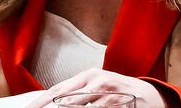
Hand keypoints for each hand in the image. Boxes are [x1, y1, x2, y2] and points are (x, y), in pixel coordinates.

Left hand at [24, 69, 166, 107]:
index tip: (30, 107)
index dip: (42, 100)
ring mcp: (106, 95)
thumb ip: (79, 92)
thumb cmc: (119, 90)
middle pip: (66, 100)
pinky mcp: (115, 105)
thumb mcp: (98, 85)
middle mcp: (96, 82)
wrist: (149, 96)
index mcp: (89, 75)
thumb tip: (56, 101)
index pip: (59, 89)